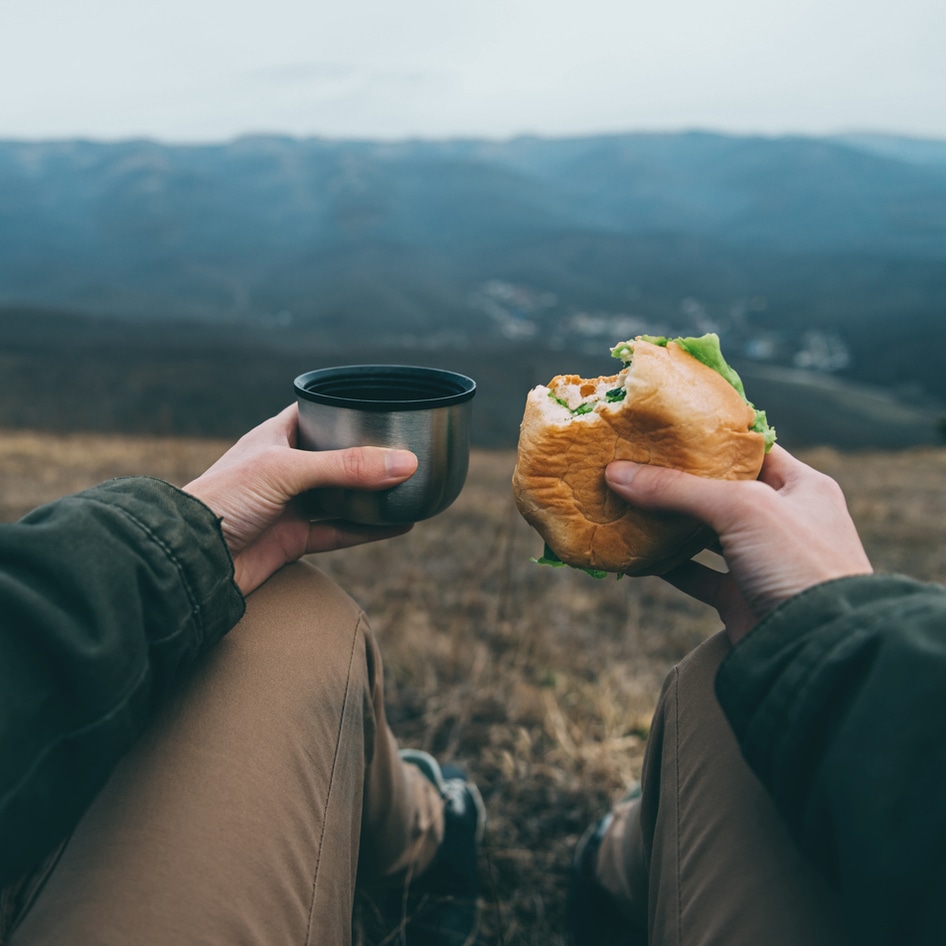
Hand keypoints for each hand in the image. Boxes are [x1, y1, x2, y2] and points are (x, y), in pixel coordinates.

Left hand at [184, 404, 417, 594]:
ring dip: (374, 496)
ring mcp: (290, 505)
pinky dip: (369, 529)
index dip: (345, 408)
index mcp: (275, 437)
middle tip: (408, 451)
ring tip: (414, 488)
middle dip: (369, 457)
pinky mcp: (293, 540)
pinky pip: (340, 532)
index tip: (383, 406)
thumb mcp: (287, 471)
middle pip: (336, 458)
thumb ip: (346, 467)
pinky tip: (400, 525)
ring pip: (342, 497)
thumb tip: (406, 464)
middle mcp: (284, 469)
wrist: (191, 559)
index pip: (315, 413)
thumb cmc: (224, 499)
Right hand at [605, 445, 872, 643]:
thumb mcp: (740, 509)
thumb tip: (616, 473)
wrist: (818, 648)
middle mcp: (784, 521)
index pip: (752, 449)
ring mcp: (761, 560)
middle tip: (635, 463)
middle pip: (722, 490)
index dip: (712, 438)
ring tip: (628, 501)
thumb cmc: (797, 562)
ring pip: (706, 533)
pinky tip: (636, 553)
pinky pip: (697, 573)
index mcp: (802, 486)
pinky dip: (668, 564)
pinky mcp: (741, 596)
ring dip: (668, 522)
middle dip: (679, 480)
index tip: (667, 429)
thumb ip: (677, 489)